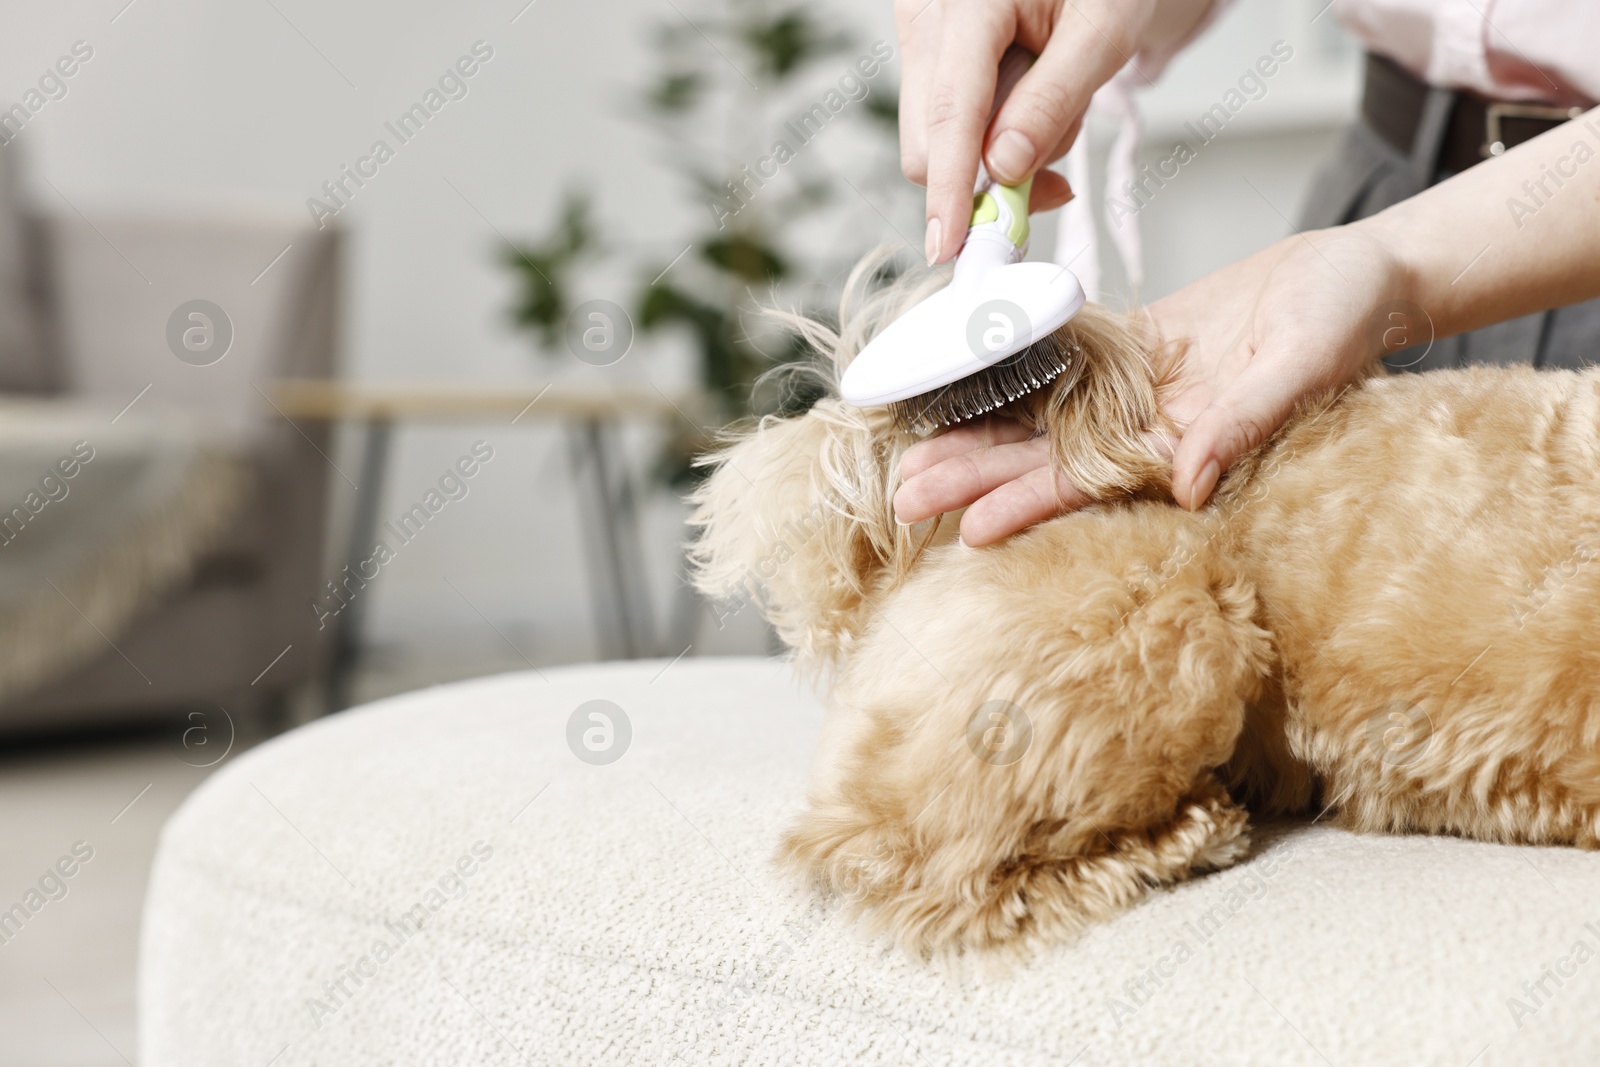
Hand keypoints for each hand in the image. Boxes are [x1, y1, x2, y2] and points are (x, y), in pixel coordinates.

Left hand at [892, 226, 1407, 542]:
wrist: (1359, 273)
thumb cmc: (1345, 318)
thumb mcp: (1301, 363)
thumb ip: (1245, 422)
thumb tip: (1191, 483)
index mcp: (1184, 445)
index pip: (1090, 485)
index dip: (1027, 504)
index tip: (968, 529)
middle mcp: (1150, 428)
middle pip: (1046, 458)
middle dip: (975, 477)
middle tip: (902, 498)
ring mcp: (1137, 390)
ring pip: (1042, 417)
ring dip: (979, 434)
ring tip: (912, 455)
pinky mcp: (1134, 347)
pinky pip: (1062, 365)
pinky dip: (1013, 374)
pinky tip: (960, 386)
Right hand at [897, 0, 1209, 264]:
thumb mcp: (1103, 34)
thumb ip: (1053, 101)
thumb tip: (1004, 168)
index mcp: (970, 1)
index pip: (950, 111)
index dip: (950, 186)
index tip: (950, 243)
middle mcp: (928, 17)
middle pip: (927, 139)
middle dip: (988, 175)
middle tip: (1056, 184)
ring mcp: (921, 39)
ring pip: (935, 142)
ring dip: (997, 157)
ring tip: (1054, 113)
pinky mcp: (927, 59)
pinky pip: (945, 130)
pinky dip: (991, 143)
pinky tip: (1029, 114)